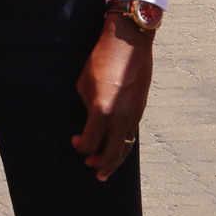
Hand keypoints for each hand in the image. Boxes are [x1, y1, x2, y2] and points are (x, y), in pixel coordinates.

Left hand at [73, 9, 155, 180]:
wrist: (129, 43)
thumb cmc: (101, 60)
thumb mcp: (84, 84)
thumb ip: (87, 107)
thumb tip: (91, 122)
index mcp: (102, 111)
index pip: (90, 143)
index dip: (79, 146)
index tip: (74, 141)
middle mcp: (121, 117)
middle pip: (112, 154)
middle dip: (100, 165)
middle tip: (91, 167)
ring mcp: (134, 114)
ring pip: (125, 147)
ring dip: (115, 162)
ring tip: (106, 172)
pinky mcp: (141, 109)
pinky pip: (131, 134)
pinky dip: (123, 145)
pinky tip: (117, 148)